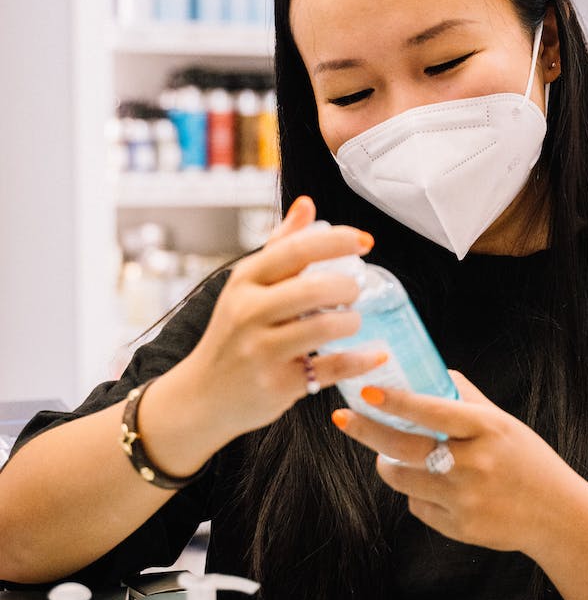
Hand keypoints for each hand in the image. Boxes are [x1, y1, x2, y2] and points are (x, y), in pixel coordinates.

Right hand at [182, 196, 386, 441]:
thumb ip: (280, 246)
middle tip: (354, 292)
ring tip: (351, 321)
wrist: (202, 395)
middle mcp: (249, 313)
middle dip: (347, 287)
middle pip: (314, 289)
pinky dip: (360, 360)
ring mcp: (262, 351)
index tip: (365, 242)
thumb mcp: (246, 287)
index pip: (295, 250)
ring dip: (351, 322)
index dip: (336, 242)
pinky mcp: (278, 384)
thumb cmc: (233, 334)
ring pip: (325, 327)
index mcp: (245, 281)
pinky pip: (332, 368)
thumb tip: (308, 204)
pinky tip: (373, 354)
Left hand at [331, 372, 580, 554]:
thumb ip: (467, 399)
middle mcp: (475, 464)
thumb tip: (430, 371)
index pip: (433, 411)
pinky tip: (437, 488)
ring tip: (394, 454)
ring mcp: (465, 498)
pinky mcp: (459, 527)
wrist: (556, 516)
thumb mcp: (505, 424)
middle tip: (344, 419)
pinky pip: (417, 506)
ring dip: (389, 464)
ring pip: (402, 478)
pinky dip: (418, 494)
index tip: (366, 390)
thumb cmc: (528, 461)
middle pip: (404, 447)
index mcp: (488, 430)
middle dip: (367, 431)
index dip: (396, 401)